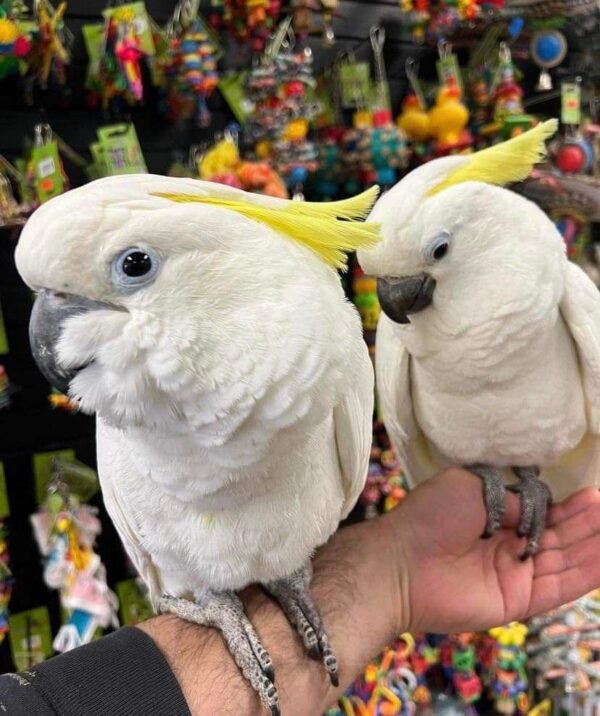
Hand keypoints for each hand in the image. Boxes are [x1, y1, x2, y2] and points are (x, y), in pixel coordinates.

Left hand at [394, 469, 599, 633]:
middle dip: (586, 524)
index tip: (594, 495)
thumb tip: (540, 505)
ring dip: (593, 546)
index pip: (540, 515)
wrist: (401, 562)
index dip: (567, 508)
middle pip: (558, 537)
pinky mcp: (518, 603)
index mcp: (493, 520)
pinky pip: (559, 588)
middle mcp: (508, 548)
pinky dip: (586, 574)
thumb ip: (510, 499)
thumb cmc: (430, 518)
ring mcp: (515, 576)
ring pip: (564, 561)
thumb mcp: (471, 489)